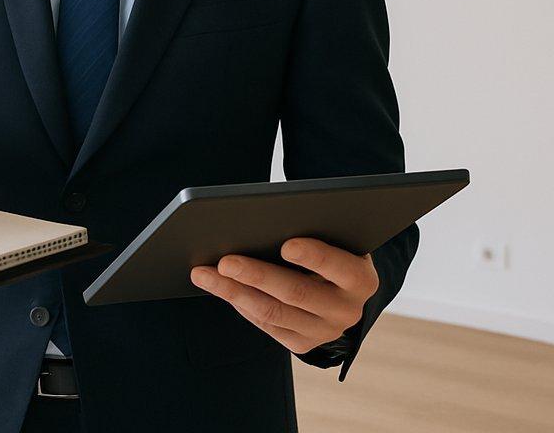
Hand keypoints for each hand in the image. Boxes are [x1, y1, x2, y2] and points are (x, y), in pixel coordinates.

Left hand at [189, 238, 378, 354]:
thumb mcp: (332, 235)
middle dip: (256, 275)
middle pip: (296, 293)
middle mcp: (347, 311)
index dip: (314, 256)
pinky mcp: (302, 343)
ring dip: (233, 292)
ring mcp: (324, 331)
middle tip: (224, 261)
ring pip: (272, 312)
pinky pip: (265, 324)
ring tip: (203, 274)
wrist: (340, 286)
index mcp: (361, 279)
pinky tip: (218, 287)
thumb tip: (263, 220)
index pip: (339, 266)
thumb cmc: (329, 244)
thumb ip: (312, 228)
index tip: (287, 245)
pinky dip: (239, 303)